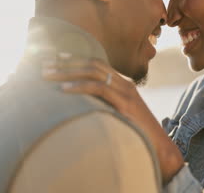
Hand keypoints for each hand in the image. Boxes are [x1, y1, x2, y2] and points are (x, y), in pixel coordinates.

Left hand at [41, 53, 183, 183]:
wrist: (158, 145)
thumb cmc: (136, 133)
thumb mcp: (118, 115)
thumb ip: (104, 106)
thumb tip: (82, 106)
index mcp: (123, 84)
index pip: (97, 64)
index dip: (75, 59)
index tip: (56, 58)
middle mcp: (125, 83)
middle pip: (92, 64)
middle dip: (66, 63)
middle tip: (44, 65)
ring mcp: (126, 91)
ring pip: (93, 72)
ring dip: (67, 72)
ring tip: (47, 75)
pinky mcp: (125, 103)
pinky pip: (99, 88)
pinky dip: (79, 86)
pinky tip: (64, 89)